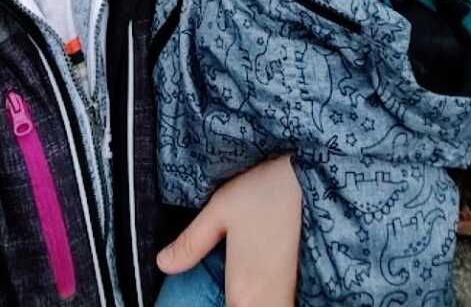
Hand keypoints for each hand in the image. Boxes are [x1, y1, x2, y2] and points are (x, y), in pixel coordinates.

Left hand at [157, 155, 301, 306]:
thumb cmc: (263, 190)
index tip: (209, 297)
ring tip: (234, 291)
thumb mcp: (219, 210)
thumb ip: (191, 243)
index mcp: (242, 293)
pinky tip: (254, 289)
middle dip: (229, 306)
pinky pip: (277, 306)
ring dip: (247, 305)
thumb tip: (162, 263)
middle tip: (218, 291)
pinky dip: (263, 303)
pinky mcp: (297, 286)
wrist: (308, 177)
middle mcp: (267, 303)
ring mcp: (285, 296)